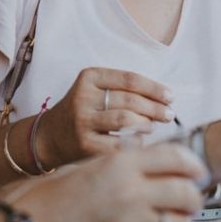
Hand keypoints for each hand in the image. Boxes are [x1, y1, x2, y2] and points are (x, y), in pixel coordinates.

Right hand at [9, 145, 204, 221]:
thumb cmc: (53, 193)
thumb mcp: (89, 164)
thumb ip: (122, 161)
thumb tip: (149, 160)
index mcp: (121, 163)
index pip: (176, 157)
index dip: (193, 164)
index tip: (197, 171)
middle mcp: (130, 192)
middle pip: (185, 193)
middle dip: (193, 198)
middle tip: (190, 199)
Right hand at [39, 68, 174, 167]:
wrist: (50, 136)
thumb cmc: (84, 111)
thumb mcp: (96, 90)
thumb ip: (124, 90)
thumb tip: (163, 99)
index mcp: (90, 77)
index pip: (129, 79)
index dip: (154, 88)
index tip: (170, 96)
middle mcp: (84, 96)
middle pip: (130, 99)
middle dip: (155, 107)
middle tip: (169, 114)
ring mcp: (83, 121)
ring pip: (125, 119)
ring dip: (147, 123)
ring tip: (154, 126)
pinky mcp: (84, 144)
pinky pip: (119, 144)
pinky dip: (135, 143)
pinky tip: (140, 142)